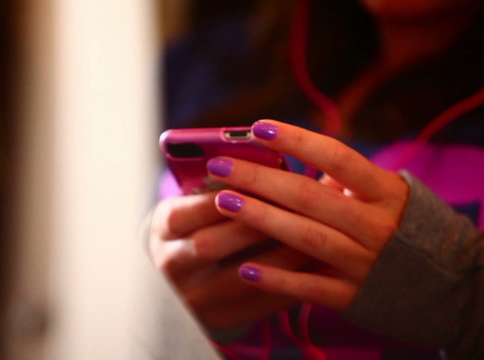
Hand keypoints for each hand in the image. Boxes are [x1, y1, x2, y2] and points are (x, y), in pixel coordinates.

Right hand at [148, 191, 309, 328]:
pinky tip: (319, 268)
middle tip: (303, 206)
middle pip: (214, 244)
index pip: (197, 208)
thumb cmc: (197, 226)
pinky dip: (292, 285)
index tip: (275, 177)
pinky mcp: (220, 320)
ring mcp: (194, 297)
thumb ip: (223, 186)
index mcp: (164, 227)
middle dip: (260, 224)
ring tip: (318, 236)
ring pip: (241, 278)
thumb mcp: (195, 202)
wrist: (178, 277)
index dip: (237, 193)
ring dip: (283, 257)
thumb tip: (273, 161)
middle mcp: (172, 264)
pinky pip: (261, 304)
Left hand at [206, 120, 408, 310]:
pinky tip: (245, 269)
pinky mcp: (354, 296)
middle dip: (260, 179)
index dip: (297, 140)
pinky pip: (310, 288)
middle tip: (219, 165)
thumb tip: (278, 156)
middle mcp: (376, 225)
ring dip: (261, 219)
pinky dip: (277, 280)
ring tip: (223, 202)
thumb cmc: (394, 224)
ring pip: (306, 238)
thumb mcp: (380, 194)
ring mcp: (365, 262)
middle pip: (310, 197)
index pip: (337, 157)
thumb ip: (339, 180)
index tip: (257, 128)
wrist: (441, 281)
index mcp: (383, 191)